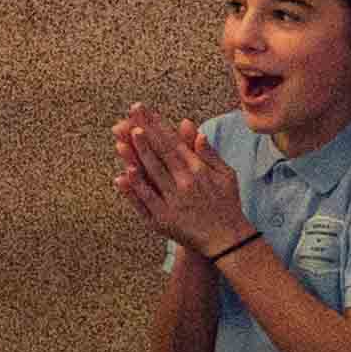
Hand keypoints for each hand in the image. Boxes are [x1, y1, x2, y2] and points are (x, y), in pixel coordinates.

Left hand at [107, 103, 255, 258]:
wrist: (226, 240)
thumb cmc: (226, 203)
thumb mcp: (225, 174)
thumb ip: (207, 151)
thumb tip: (191, 126)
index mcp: (198, 170)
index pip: (173, 142)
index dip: (157, 125)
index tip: (143, 110)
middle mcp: (185, 183)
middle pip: (160, 153)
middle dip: (144, 130)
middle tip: (130, 113)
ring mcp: (173, 202)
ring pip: (151, 174)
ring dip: (137, 154)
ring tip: (124, 137)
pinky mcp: (163, 220)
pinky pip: (147, 201)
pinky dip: (135, 188)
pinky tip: (124, 174)